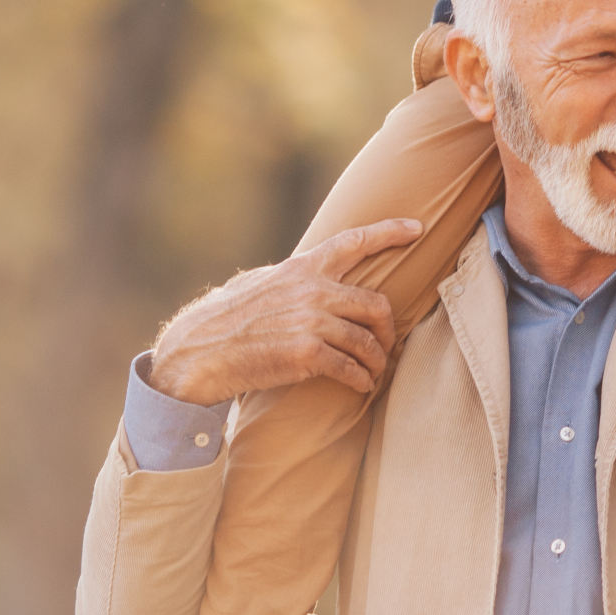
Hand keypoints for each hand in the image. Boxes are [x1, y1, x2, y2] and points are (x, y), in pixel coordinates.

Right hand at [148, 218, 423, 405]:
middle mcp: (311, 290)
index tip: (416, 228)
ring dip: (377, 360)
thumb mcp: (256, 283)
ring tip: (374, 372)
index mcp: (301, 268)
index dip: (388, 232)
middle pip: (375, 304)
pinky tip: (361, 386)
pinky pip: (351, 367)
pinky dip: (362, 380)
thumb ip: (288, 279)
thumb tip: (304, 276)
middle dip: (387, 328)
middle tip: (385, 344)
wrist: (199, 351)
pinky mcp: (307, 353)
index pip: (353, 243)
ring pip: (367, 340)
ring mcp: (311, 321)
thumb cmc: (223, 319)